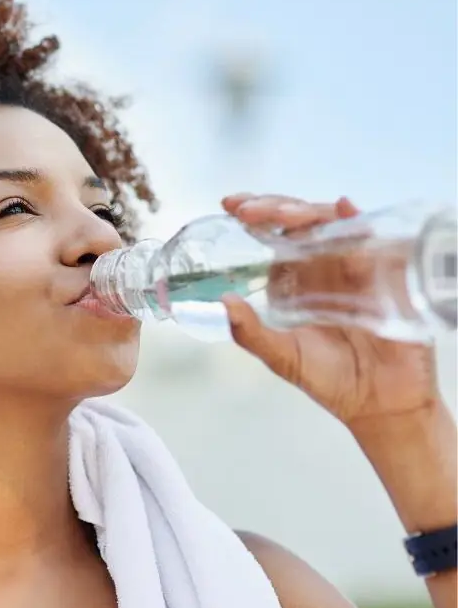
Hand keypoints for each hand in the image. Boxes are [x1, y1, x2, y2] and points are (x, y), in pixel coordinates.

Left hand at [219, 193, 441, 430]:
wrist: (379, 403)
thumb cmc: (330, 378)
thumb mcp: (282, 356)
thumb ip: (250, 333)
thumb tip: (223, 302)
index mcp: (295, 278)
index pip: (273, 235)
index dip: (255, 214)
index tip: (231, 205)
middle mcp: (323, 265)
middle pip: (300, 220)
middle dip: (274, 207)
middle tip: (250, 210)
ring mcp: (354, 265)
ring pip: (331, 222)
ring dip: (307, 212)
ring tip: (284, 217)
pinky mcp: (384, 272)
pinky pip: (372, 238)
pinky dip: (356, 220)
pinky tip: (344, 210)